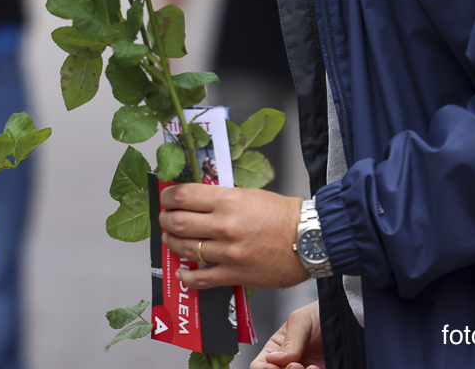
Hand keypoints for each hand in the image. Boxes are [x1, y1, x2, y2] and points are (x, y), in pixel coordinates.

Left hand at [158, 184, 306, 289]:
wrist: (309, 239)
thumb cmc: (284, 215)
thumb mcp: (249, 194)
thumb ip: (222, 198)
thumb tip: (198, 200)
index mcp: (228, 201)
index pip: (183, 196)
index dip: (167, 197)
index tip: (165, 198)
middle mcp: (224, 226)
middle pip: (178, 222)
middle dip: (165, 220)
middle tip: (164, 219)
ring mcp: (228, 252)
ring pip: (186, 248)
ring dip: (172, 244)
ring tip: (170, 239)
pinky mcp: (236, 274)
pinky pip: (202, 278)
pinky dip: (188, 276)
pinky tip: (183, 272)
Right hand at [255, 301, 323, 368]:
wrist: (346, 318)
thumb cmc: (321, 314)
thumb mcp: (301, 321)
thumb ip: (289, 342)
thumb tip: (273, 359)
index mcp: (277, 349)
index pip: (259, 365)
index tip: (274, 366)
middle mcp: (288, 363)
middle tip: (295, 365)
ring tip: (310, 367)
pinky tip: (317, 368)